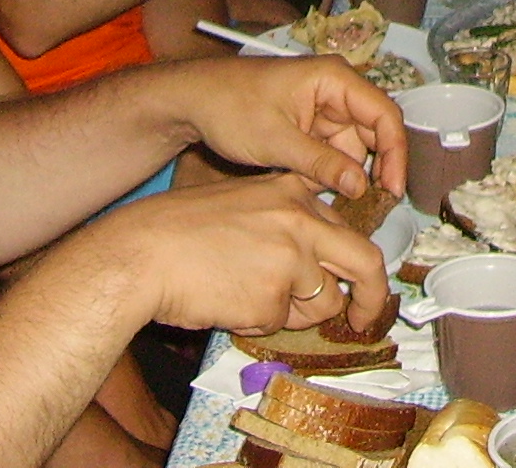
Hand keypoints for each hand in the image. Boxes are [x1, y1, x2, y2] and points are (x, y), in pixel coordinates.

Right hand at [101, 170, 390, 335]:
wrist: (142, 252)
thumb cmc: (182, 231)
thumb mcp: (246, 205)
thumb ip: (286, 226)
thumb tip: (317, 267)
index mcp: (295, 192)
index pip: (348, 228)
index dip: (355, 262)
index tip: (361, 283)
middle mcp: (302, 220)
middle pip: (366, 261)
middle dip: (373, 296)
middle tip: (365, 318)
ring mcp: (292, 257)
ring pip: (324, 302)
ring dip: (295, 313)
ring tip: (247, 295)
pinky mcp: (273, 296)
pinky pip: (282, 323)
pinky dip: (259, 322)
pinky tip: (228, 301)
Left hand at [153, 53, 409, 204]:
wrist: (193, 101)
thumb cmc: (229, 105)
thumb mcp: (275, 140)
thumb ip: (321, 163)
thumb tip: (359, 186)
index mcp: (334, 79)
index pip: (384, 114)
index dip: (395, 153)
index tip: (394, 189)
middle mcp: (335, 90)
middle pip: (375, 132)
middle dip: (376, 169)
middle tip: (375, 207)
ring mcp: (323, 109)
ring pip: (354, 147)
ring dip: (350, 176)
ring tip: (344, 205)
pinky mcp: (311, 126)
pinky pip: (334, 153)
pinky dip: (331, 174)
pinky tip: (324, 195)